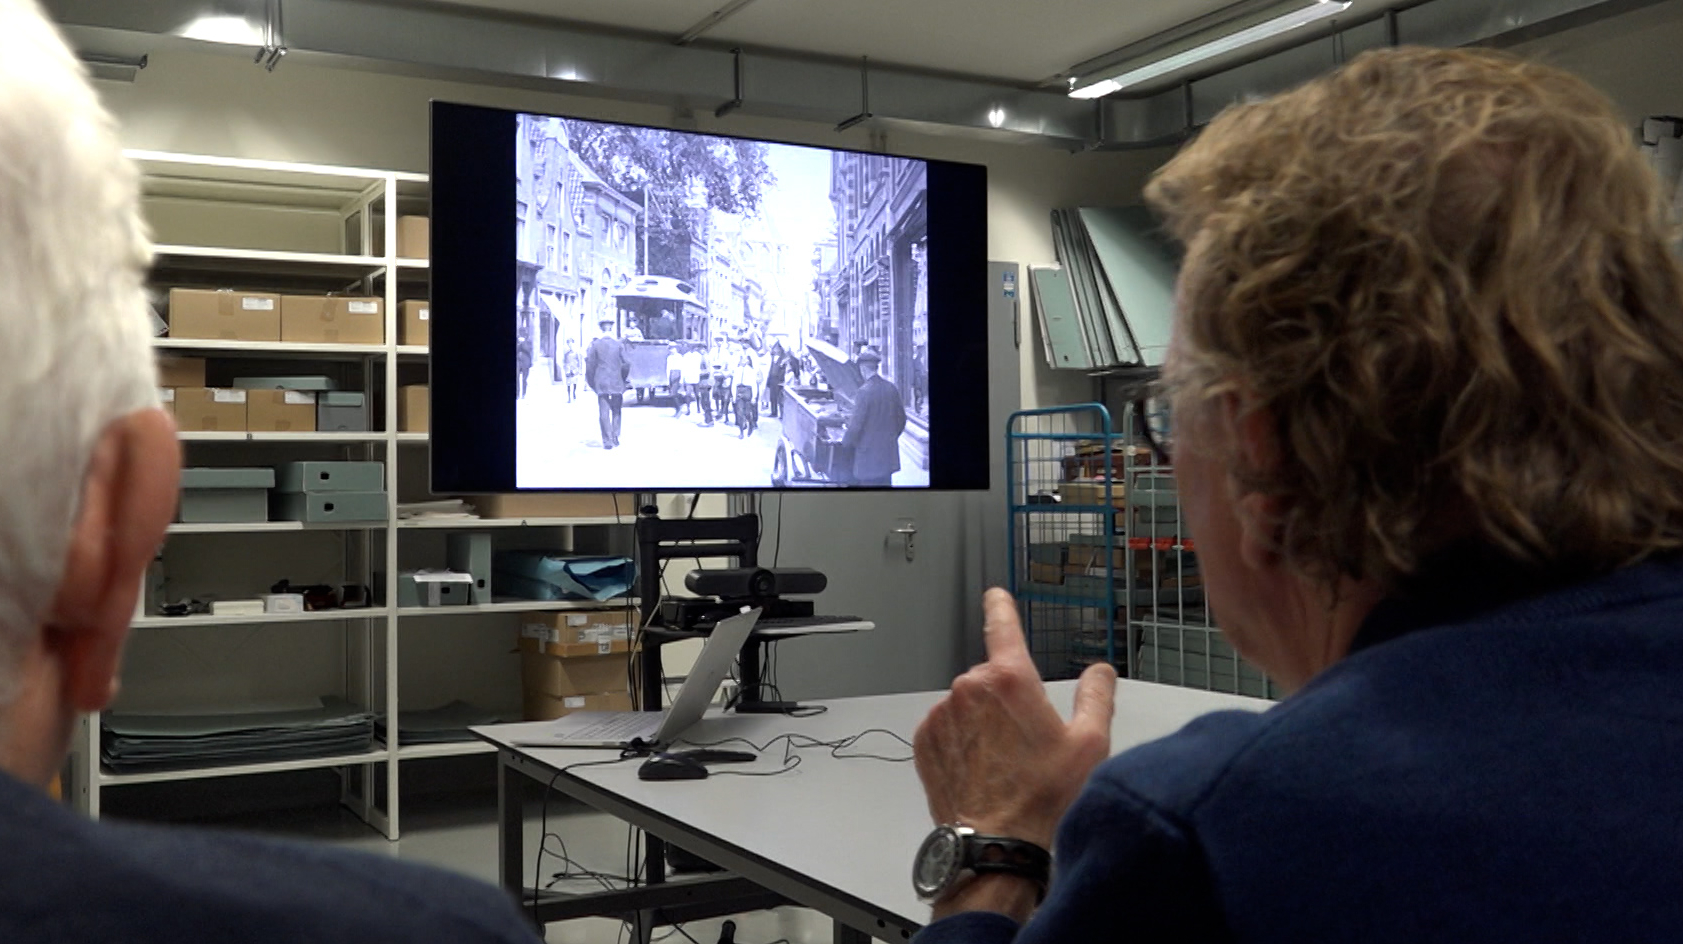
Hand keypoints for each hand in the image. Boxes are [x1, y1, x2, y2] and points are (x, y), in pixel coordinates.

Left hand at [914, 589, 1116, 854]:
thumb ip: (1096, 697)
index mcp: (1010, 679)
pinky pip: (947, 728)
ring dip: (983, 723)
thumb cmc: (1043, 800)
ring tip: (1004, 763)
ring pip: (968, 705)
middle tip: (1027, 742)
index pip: (1003, 627)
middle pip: (992, 678)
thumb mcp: (1089, 744)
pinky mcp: (925, 741)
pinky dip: (962, 741)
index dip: (1001, 608)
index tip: (996, 596)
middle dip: (1007, 701)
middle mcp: (970, 689)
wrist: (997, 845)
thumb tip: (1099, 672)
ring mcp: (943, 715)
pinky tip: (982, 770)